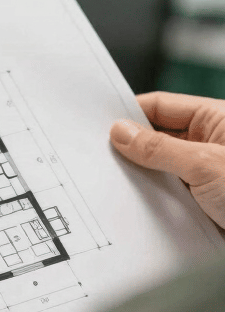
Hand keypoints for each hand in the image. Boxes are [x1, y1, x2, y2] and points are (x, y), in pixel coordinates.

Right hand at [110, 91, 224, 227]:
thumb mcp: (203, 165)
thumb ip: (158, 147)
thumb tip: (122, 132)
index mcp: (217, 119)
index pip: (160, 105)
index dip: (129, 112)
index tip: (99, 124)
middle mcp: (211, 143)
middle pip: (157, 136)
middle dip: (131, 147)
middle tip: (101, 156)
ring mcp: (206, 174)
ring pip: (161, 168)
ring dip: (142, 177)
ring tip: (116, 183)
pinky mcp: (203, 202)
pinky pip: (169, 195)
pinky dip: (153, 200)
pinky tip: (137, 205)